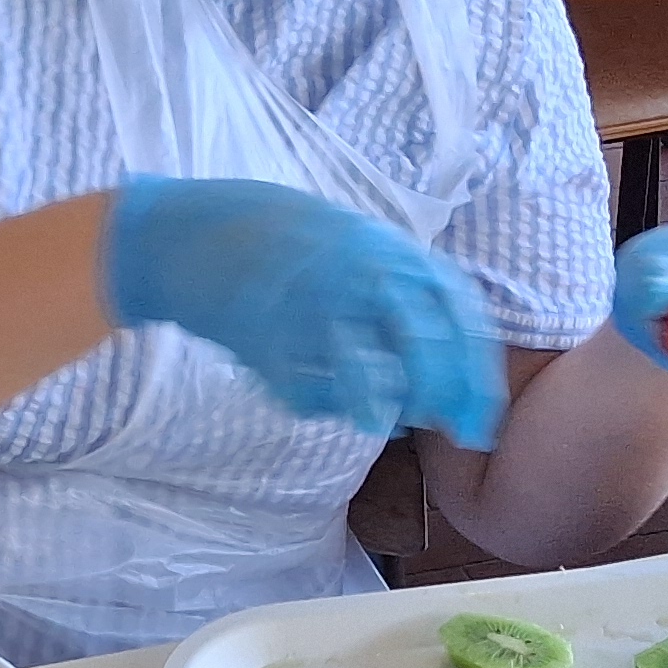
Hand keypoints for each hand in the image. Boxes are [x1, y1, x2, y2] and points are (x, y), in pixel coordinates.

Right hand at [102, 175, 508, 447]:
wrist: (184, 232)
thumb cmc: (276, 237)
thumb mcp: (351, 238)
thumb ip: (396, 278)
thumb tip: (446, 348)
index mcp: (381, 244)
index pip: (455, 306)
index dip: (477, 364)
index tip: (483, 408)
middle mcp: (351, 270)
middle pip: (421, 339)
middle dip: (448, 394)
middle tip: (459, 435)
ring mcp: (304, 303)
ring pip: (362, 370)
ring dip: (384, 406)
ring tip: (388, 422)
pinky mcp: (260, 336)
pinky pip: (304, 387)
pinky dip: (323, 404)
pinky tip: (327, 405)